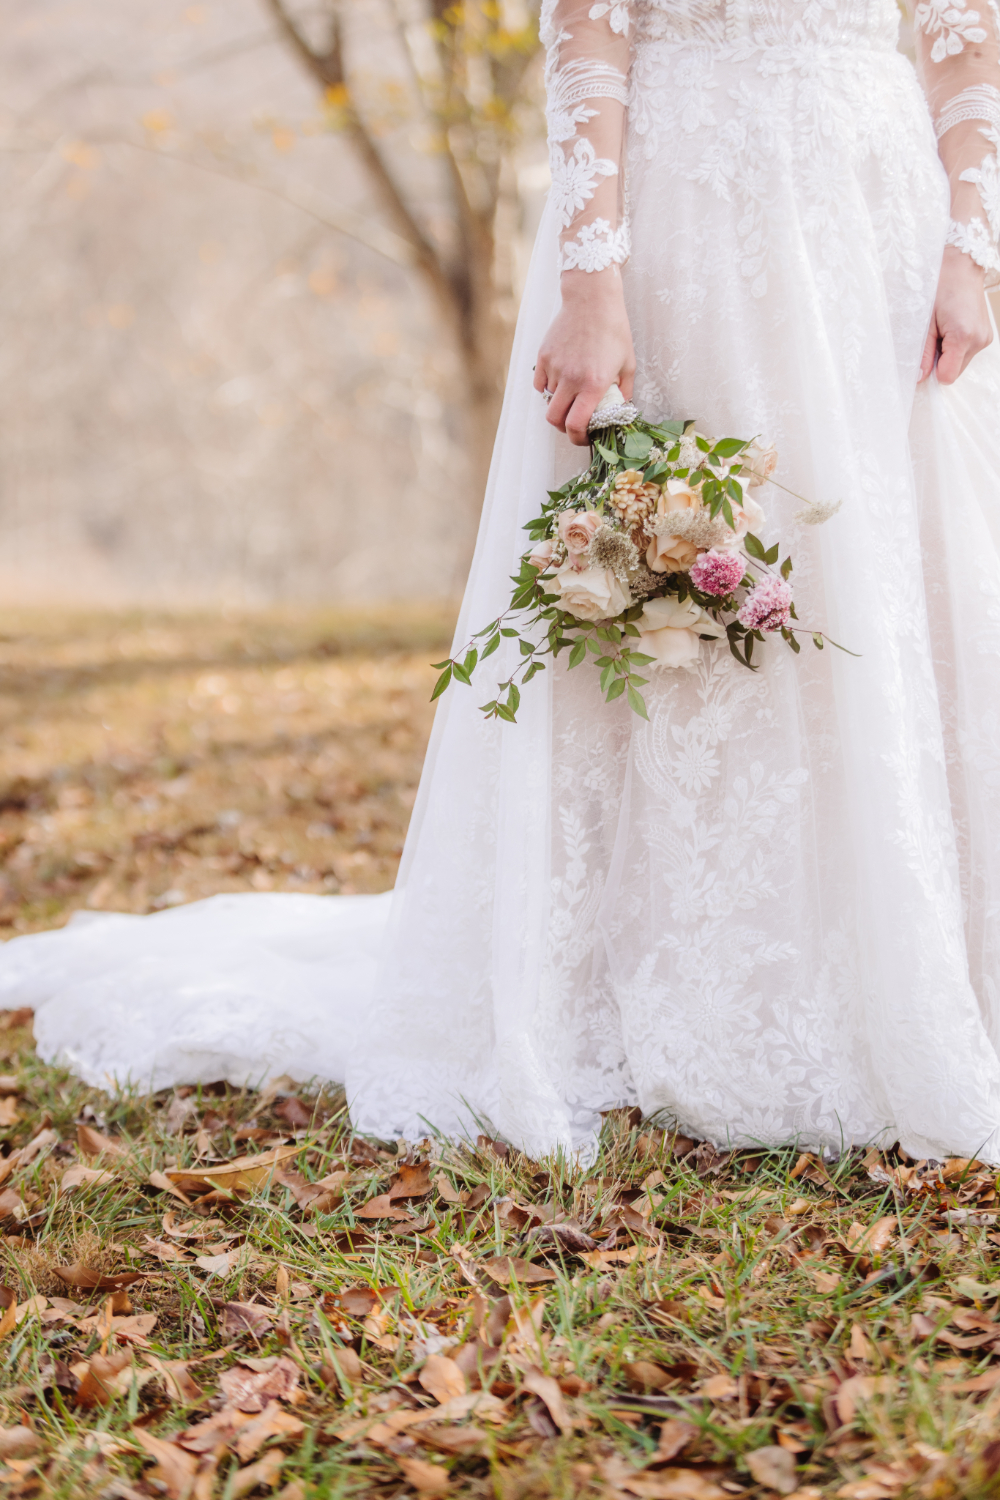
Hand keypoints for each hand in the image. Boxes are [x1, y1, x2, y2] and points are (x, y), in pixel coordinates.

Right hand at [534, 268, 635, 444]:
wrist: (592, 298)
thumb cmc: (614, 329)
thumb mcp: (628, 362)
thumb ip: (624, 392)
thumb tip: (619, 411)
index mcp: (594, 384)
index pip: (576, 425)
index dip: (578, 439)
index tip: (584, 439)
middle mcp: (571, 379)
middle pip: (555, 420)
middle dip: (564, 428)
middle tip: (574, 423)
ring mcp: (555, 367)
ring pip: (548, 401)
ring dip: (559, 404)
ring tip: (571, 393)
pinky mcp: (543, 356)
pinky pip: (540, 383)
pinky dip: (548, 388)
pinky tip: (560, 379)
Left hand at [919, 243, 992, 384]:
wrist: (961, 266)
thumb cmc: (939, 287)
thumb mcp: (924, 321)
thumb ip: (922, 352)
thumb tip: (919, 377)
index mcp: (963, 336)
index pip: (947, 376)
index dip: (932, 370)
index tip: (925, 355)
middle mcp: (979, 340)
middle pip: (954, 371)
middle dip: (940, 360)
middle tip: (933, 336)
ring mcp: (985, 338)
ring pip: (960, 363)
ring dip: (947, 353)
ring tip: (943, 329)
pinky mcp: (986, 335)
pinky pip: (966, 353)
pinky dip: (956, 347)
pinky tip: (952, 328)